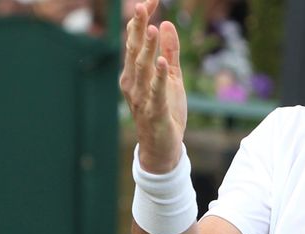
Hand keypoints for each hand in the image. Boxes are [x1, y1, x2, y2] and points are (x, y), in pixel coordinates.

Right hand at [118, 0, 186, 173]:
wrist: (162, 148)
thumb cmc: (165, 111)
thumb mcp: (171, 77)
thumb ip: (170, 51)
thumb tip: (166, 23)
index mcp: (134, 73)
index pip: (134, 41)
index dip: (141, 21)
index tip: (150, 0)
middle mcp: (132, 83)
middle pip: (134, 50)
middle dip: (138, 28)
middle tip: (142, 5)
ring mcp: (141, 98)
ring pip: (142, 69)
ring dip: (147, 48)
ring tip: (152, 28)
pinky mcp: (154, 111)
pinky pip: (155, 91)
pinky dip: (157, 76)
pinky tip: (161, 61)